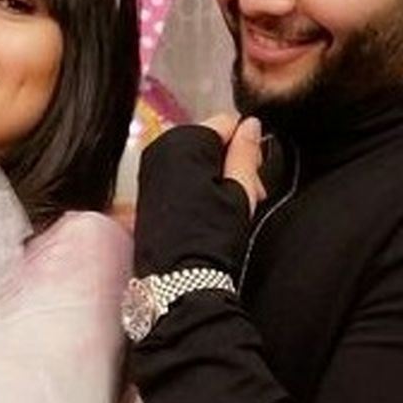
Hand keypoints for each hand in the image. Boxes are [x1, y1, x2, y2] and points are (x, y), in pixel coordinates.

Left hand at [132, 118, 257, 277]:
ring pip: (196, 158)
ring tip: (232, 207)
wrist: (178, 279)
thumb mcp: (240, 190)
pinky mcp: (146, 187)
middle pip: (210, 141)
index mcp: (184, 141)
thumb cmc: (211, 235)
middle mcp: (161, 148)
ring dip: (217, 176)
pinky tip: (210, 210)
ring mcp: (150, 168)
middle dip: (232, 163)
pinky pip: (180, 173)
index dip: (246, 148)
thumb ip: (246, 152)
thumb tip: (252, 124)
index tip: (255, 176)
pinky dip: (198, 186)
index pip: (227, 123)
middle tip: (249, 195)